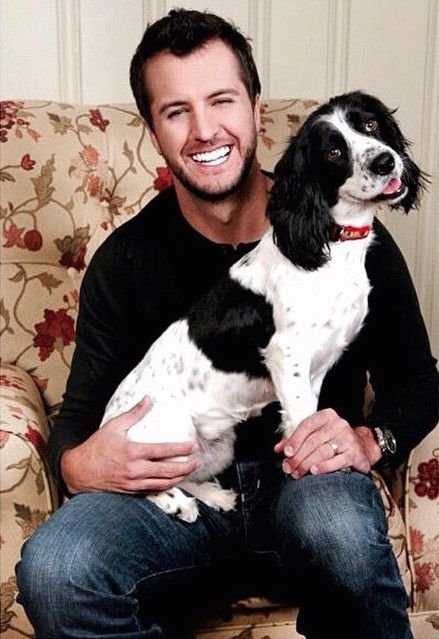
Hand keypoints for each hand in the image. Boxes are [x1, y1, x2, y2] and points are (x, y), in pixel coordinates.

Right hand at [61, 397, 198, 494]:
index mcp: (132, 452)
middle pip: (167, 471)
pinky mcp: (130, 491)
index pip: (162, 451)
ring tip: (189, 472)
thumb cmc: (95, 448)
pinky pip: (152, 491)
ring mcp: (133, 483)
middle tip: (196, 462)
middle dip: (185, 467)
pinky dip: (165, 487)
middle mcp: (135, 470)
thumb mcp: (113, 426)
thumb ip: (133, 413)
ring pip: (162, 484)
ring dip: (178, 478)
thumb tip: (148, 399)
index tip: (192, 446)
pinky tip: (172, 482)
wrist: (78, 471)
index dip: (180, 449)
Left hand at [274, 408, 381, 477]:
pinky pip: (337, 461)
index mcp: (326, 416)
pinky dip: (324, 467)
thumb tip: (279, 448)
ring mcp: (348, 438)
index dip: (295, 439)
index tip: (286, 452)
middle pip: (313, 441)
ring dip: (307, 464)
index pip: (307, 425)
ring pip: (323, 451)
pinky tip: (314, 471)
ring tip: (297, 473)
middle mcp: (338, 424)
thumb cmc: (334, 440)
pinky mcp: (355, 453)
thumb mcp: (316, 434)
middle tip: (288, 468)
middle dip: (298, 456)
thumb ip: (296, 439)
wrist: (363, 447)